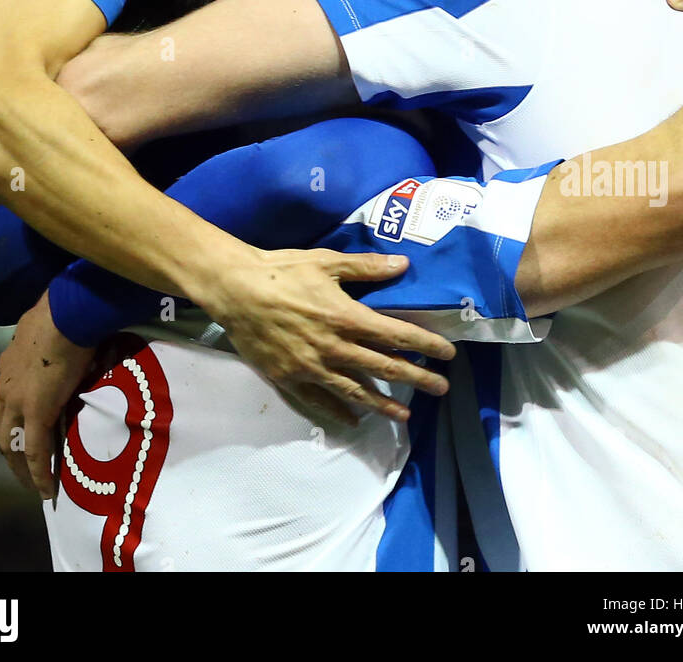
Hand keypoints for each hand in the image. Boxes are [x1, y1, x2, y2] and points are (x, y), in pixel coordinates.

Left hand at [0, 292, 94, 498]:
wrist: (67, 311)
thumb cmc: (65, 311)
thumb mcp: (47, 328)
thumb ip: (48, 342)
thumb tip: (64, 339)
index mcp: (8, 364)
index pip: (5, 402)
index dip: (12, 421)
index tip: (22, 434)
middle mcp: (5, 385)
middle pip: (1, 429)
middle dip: (11, 452)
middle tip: (24, 469)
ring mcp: (16, 401)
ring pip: (11, 445)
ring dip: (20, 467)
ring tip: (33, 485)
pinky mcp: (35, 413)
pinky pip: (34, 451)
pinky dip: (38, 473)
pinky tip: (47, 490)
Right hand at [208, 246, 454, 426]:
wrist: (235, 289)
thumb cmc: (282, 270)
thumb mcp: (326, 262)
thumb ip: (366, 267)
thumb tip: (402, 264)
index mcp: (346, 316)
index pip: (396, 335)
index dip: (424, 345)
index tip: (447, 354)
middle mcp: (334, 347)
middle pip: (383, 367)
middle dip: (417, 378)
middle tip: (442, 389)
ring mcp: (311, 367)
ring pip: (356, 391)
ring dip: (384, 404)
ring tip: (407, 415)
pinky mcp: (289, 378)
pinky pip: (319, 402)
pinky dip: (339, 413)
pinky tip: (355, 421)